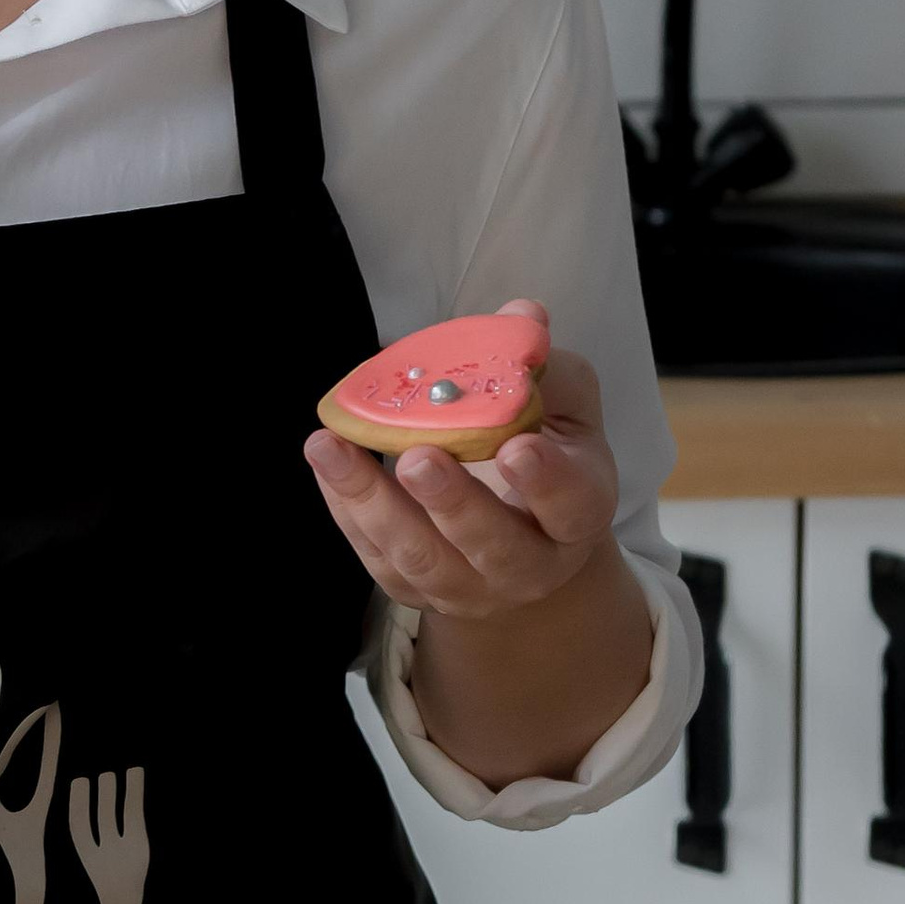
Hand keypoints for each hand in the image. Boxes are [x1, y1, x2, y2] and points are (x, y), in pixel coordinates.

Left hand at [303, 298, 648, 787]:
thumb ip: (543, 365)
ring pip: (421, 557)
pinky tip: (327, 460)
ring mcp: (469, 585)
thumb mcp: (563, 407)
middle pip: (491, 543)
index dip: (545, 480)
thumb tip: (521, 313)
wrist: (523, 535)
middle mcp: (529, 563)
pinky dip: (346, 508)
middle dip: (450, 501)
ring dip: (373, 502)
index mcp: (577, 511)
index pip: (570, 503)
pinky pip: (376, 555)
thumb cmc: (545, 452)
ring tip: (332, 449)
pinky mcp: (415, 589)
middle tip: (417, 457)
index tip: (515, 449)